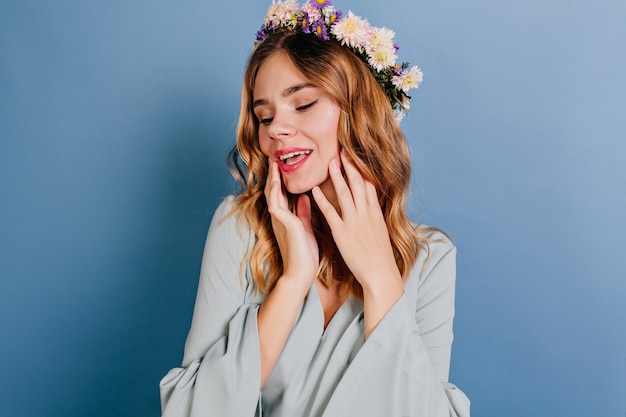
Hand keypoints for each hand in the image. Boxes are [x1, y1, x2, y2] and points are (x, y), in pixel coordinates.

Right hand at [265, 161, 318, 287]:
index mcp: (286, 217)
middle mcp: (280, 216)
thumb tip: (305, 197)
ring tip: (273, 162)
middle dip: (274, 174)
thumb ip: (303, 212)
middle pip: (274, 190)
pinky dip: (275, 191)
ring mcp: (279, 220)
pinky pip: (276, 204)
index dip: (281, 178)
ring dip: (273, 177)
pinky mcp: (283, 223)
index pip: (282, 193)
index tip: (283, 163)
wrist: (301, 272)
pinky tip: (276, 181)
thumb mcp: (305, 227)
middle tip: (275, 157)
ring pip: (272, 194)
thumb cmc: (304, 253)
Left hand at [311, 152, 401, 292]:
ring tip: (329, 163)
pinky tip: (314, 190)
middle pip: (357, 183)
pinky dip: (322, 200)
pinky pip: (330, 212)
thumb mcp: (380, 231)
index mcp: (375, 212)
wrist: (380, 272)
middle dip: (350, 166)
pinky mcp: (342, 232)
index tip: (356, 156)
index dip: (362, 169)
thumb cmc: (380, 255)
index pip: (369, 185)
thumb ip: (373, 216)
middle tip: (343, 150)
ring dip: (337, 176)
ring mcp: (353, 222)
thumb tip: (370, 206)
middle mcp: (365, 213)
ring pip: (344, 193)